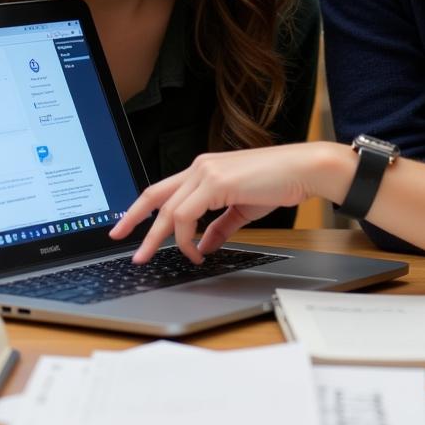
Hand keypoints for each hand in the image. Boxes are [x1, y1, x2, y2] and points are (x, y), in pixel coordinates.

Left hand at [109, 142, 330, 263]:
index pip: (162, 189)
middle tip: (122, 243)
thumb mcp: (242, 209)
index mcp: (203, 169)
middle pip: (155, 196)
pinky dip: (186, 237)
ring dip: (161, 238)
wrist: (303, 170)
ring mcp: (206, 172)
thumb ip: (219, 226)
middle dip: (134, 222)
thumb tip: (204, 245)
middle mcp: (200, 166)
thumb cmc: (278, 184)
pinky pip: (187, 215)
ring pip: (169, 210)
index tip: (125, 227)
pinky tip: (195, 251)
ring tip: (156, 257)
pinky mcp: (216, 181)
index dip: (141, 209)